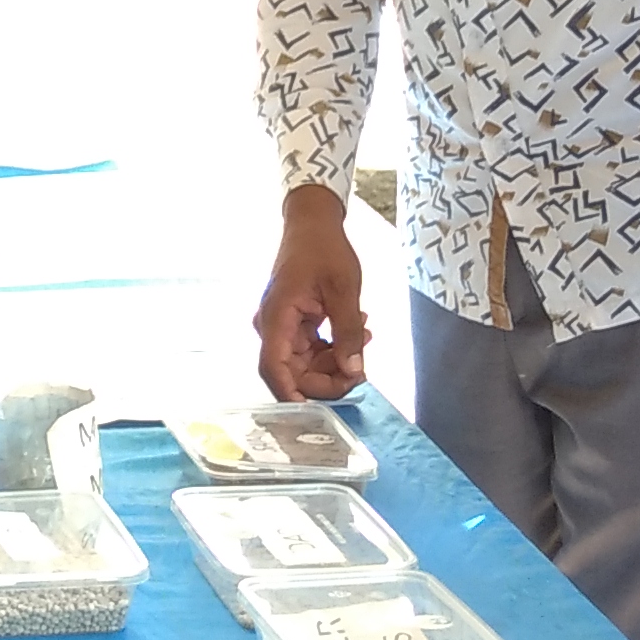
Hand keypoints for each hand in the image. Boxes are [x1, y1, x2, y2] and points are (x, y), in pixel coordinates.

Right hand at [253, 186, 369, 398]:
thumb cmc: (324, 249)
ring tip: (366, 337)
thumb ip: (348, 333)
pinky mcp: (293, 324)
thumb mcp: (345, 290)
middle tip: (362, 370)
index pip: (274, 368)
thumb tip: (354, 372)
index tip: (314, 415)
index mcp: (276, 317)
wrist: (313, 223)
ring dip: (336, 362)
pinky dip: (333, 349)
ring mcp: (282, 327)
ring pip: (304, 364)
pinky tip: (358, 330)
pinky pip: (310, 350)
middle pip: (292, 373)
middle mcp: (273, 327)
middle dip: (328, 379)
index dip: (291, 396)